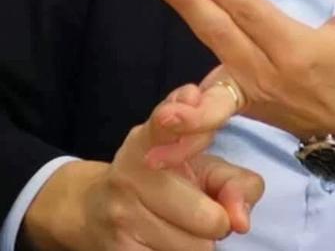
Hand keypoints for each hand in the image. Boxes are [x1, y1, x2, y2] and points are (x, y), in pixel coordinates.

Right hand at [21, 84, 263, 250]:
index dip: (179, 116)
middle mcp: (131, 173)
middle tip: (205, 214)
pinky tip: (167, 242)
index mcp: (149, 140)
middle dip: (216, 222)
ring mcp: (122, 216)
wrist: (92, 211)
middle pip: (208, 218)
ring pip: (196, 248)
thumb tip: (241, 222)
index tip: (193, 98)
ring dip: (200, 245)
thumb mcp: (200, 167)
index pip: (164, 122)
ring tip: (183, 229)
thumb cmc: (161, 182)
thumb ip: (234, 182)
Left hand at [146, 0, 334, 140]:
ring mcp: (250, 92)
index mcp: (297, 49)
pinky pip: (209, 101)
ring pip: (210, 59)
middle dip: (188, 2)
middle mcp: (268, 73)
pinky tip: (162, 106)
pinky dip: (186, 108)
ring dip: (183, 27)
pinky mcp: (241, 104)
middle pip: (220, 33)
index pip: (251, 13)